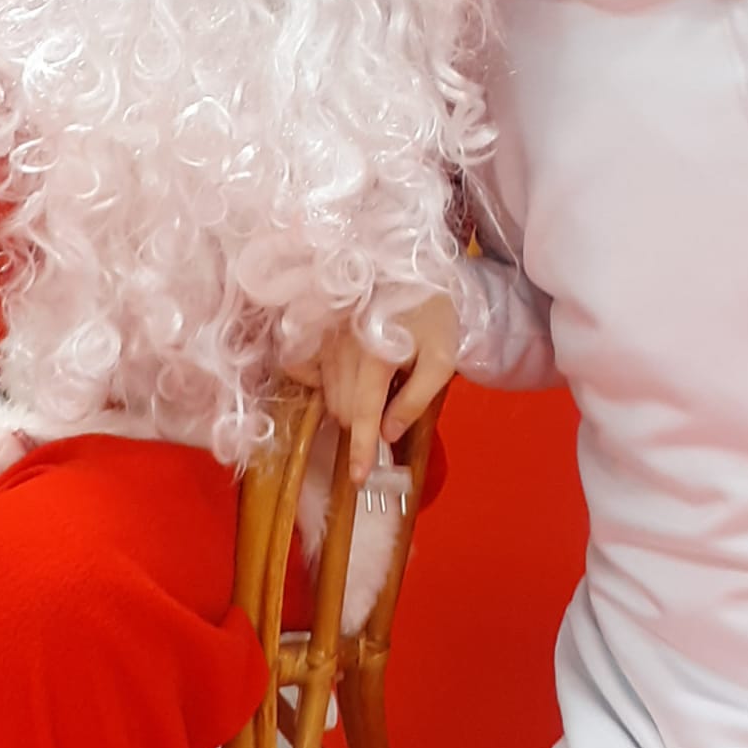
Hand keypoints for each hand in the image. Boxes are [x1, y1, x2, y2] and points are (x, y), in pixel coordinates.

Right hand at [286, 294, 460, 486]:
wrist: (417, 269)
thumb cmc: (434, 316)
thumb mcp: (442, 360)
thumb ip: (416, 399)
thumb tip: (388, 432)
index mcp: (377, 356)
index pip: (362, 414)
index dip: (361, 449)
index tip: (358, 477)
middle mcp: (344, 348)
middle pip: (343, 409)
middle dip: (362, 424)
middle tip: (387, 414)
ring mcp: (327, 338)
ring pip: (328, 394)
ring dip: (348, 405)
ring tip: (376, 386)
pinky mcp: (318, 329)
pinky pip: (305, 369)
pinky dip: (320, 382)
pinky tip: (343, 377)